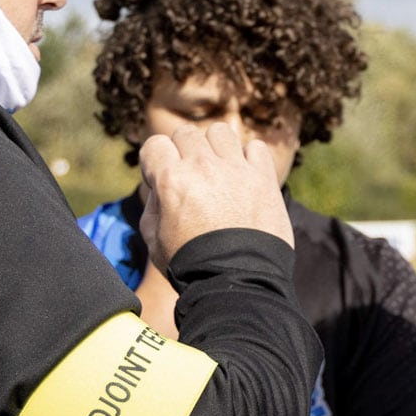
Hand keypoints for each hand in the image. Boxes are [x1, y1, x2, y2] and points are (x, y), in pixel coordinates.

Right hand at [138, 123, 293, 265]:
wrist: (237, 283)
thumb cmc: (191, 265)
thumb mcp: (154, 240)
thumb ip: (152, 206)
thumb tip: (159, 187)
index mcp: (171, 179)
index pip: (155, 144)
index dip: (156, 163)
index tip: (163, 182)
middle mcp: (203, 166)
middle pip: (186, 134)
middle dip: (184, 154)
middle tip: (192, 180)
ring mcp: (236, 169)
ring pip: (220, 133)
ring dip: (216, 149)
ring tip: (219, 173)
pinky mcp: (263, 178)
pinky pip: (255, 147)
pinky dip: (249, 158)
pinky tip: (245, 178)